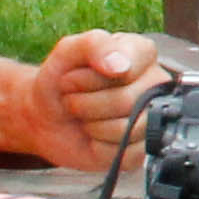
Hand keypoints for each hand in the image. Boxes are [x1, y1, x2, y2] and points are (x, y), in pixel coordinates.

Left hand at [18, 31, 164, 168]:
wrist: (44, 115)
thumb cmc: (60, 80)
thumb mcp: (67, 52)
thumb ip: (94, 45)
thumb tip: (120, 65)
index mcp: (142, 54)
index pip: (129, 67)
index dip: (91, 77)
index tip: (72, 76)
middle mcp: (154, 85)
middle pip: (126, 101)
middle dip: (85, 103)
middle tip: (72, 98)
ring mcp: (150, 118)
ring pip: (125, 129)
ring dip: (90, 124)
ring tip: (83, 115)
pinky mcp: (139, 149)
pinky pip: (123, 153)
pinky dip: (97, 146)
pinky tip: (93, 134)